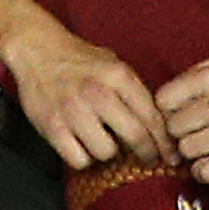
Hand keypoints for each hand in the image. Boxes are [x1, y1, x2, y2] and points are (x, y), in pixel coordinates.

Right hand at [1, 18, 167, 169]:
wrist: (37, 49)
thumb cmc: (79, 61)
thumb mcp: (114, 65)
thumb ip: (135, 92)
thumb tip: (160, 127)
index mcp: (118, 76)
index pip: (152, 117)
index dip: (165, 142)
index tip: (171, 156)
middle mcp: (97, 92)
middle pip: (135, 137)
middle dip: (146, 152)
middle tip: (147, 157)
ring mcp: (73, 110)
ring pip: (106, 152)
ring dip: (108, 152)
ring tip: (101, 139)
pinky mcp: (52, 126)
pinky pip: (79, 160)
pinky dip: (82, 157)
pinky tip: (81, 144)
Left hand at [159, 58, 208, 183]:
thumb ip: (191, 77)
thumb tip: (163, 101)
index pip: (163, 101)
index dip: (169, 112)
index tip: (183, 117)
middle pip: (172, 129)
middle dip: (182, 133)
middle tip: (199, 132)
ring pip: (186, 151)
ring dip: (195, 153)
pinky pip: (204, 172)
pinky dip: (206, 171)